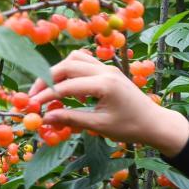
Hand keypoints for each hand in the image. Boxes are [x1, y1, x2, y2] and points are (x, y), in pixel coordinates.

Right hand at [27, 49, 188, 156]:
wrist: (156, 123)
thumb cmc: (131, 128)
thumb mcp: (100, 126)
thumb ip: (71, 119)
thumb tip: (45, 119)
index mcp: (104, 84)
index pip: (66, 86)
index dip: (46, 96)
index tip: (32, 106)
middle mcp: (106, 70)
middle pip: (66, 66)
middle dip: (47, 80)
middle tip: (35, 97)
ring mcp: (108, 68)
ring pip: (75, 60)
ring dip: (59, 72)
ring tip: (51, 92)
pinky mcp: (110, 70)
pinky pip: (85, 63)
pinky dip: (73, 72)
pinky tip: (71, 90)